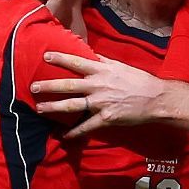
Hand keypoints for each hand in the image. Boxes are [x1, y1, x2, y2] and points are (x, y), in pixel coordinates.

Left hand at [32, 53, 166, 136]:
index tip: (45, 56)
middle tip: (32, 86)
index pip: (77, 62)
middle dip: (49, 86)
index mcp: (102, 71)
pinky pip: (86, 127)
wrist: (156, 99)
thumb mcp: (120, 66)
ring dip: (54, 107)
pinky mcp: (106, 118)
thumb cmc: (139, 80)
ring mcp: (101, 103)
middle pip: (69, 85)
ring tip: (40, 109)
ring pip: (72, 105)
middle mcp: (99, 85)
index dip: (60, 58)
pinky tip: (63, 135)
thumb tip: (88, 53)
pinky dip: (74, 132)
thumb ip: (103, 61)